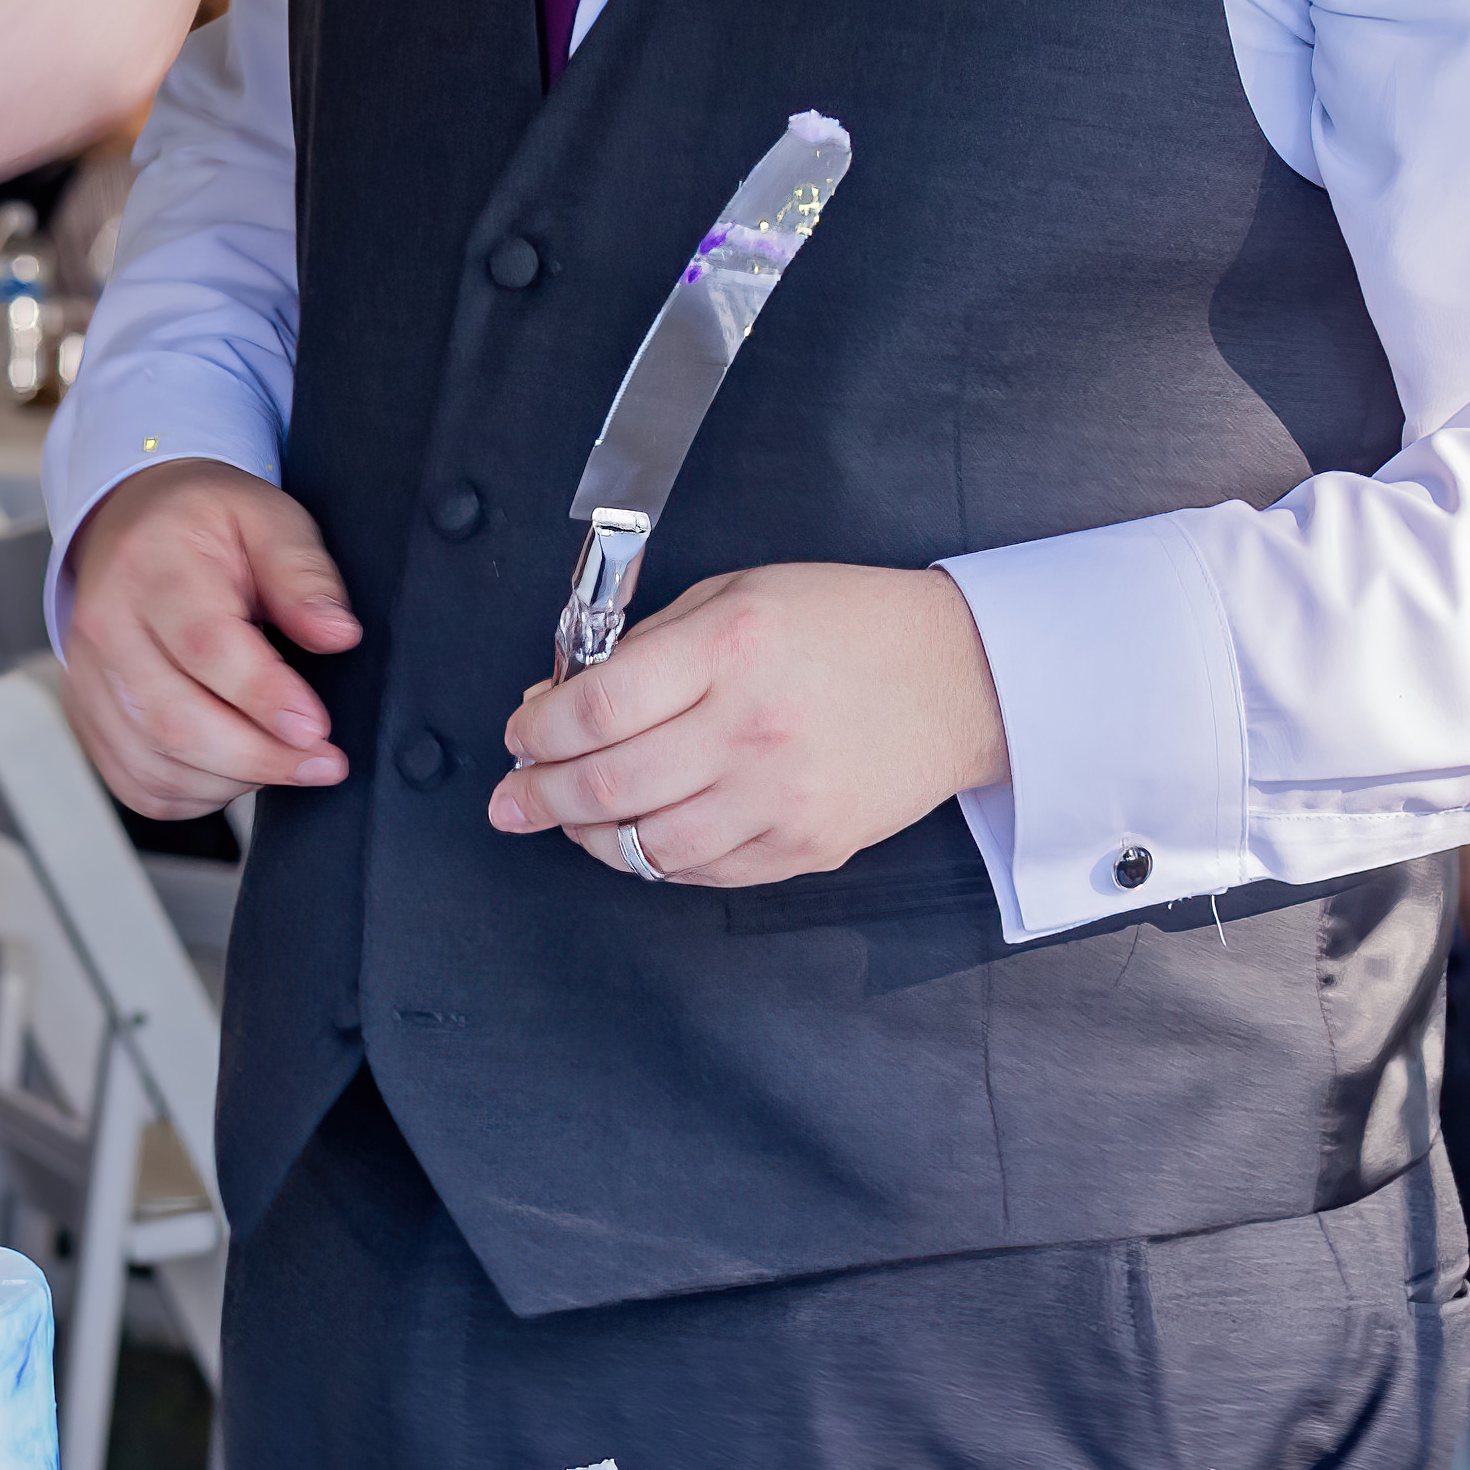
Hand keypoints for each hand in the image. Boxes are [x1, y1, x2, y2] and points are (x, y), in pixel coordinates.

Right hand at [58, 461, 357, 816]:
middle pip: (174, 720)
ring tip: (285, 760)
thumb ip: (304, 575)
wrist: (132, 524)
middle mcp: (105, 627)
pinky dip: (195, 795)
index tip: (317, 729)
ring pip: (156, 763)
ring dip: (232, 780)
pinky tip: (235, 770)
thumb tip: (337, 634)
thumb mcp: (268, 520)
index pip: (204, 646)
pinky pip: (139, 784)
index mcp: (150, 567)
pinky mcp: (87, 719)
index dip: (264, 697)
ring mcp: (88, 679)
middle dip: (259, 757)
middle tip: (322, 762)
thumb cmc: (205, 525)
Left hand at [488, 563, 1004, 891]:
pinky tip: (635, 837)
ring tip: (566, 821)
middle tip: (510, 800)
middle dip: (538, 796)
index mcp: (730, 649)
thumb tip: (557, 701)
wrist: (959, 678)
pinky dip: (653, 861)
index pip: (599, 708)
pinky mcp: (804, 848)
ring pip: (647, 845)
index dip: (537, 730)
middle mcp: (752, 729)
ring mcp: (780, 798)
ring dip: (588, 837)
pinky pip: (701, 872)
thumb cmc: (845, 626)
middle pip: (609, 784)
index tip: (518, 733)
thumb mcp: (737, 596)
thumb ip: (645, 649)